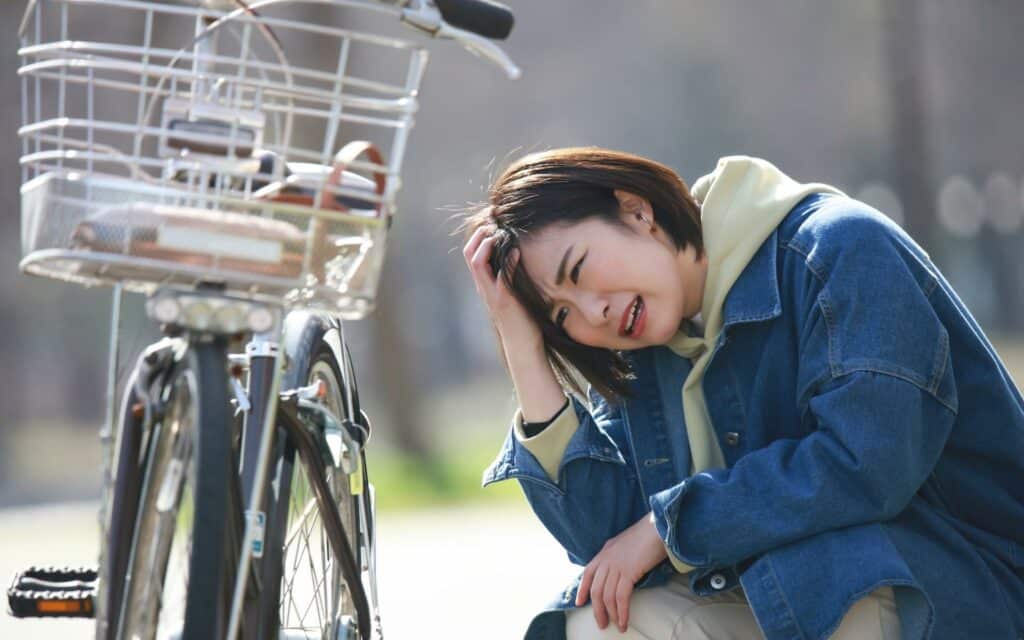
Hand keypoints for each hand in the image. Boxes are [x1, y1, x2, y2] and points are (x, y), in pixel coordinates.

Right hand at [462, 225, 541, 351]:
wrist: (522, 345)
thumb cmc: (520, 319)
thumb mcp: (510, 294)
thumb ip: (507, 277)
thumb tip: (516, 255)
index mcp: (484, 284)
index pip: (470, 254)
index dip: (477, 236)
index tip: (490, 222)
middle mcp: (483, 287)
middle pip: (469, 255)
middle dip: (479, 235)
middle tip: (493, 223)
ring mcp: (492, 294)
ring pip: (478, 264)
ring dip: (487, 245)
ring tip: (499, 233)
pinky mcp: (504, 301)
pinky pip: (502, 278)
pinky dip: (509, 262)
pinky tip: (517, 252)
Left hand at [575, 512, 667, 631]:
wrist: (658, 527)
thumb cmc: (646, 535)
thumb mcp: (624, 543)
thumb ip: (616, 556)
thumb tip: (615, 570)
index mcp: (604, 552)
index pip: (587, 573)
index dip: (582, 589)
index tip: (579, 603)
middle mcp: (606, 559)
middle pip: (596, 590)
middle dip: (598, 609)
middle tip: (602, 624)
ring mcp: (616, 565)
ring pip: (607, 596)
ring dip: (611, 614)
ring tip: (617, 626)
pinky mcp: (628, 571)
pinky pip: (621, 597)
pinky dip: (622, 611)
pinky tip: (624, 621)